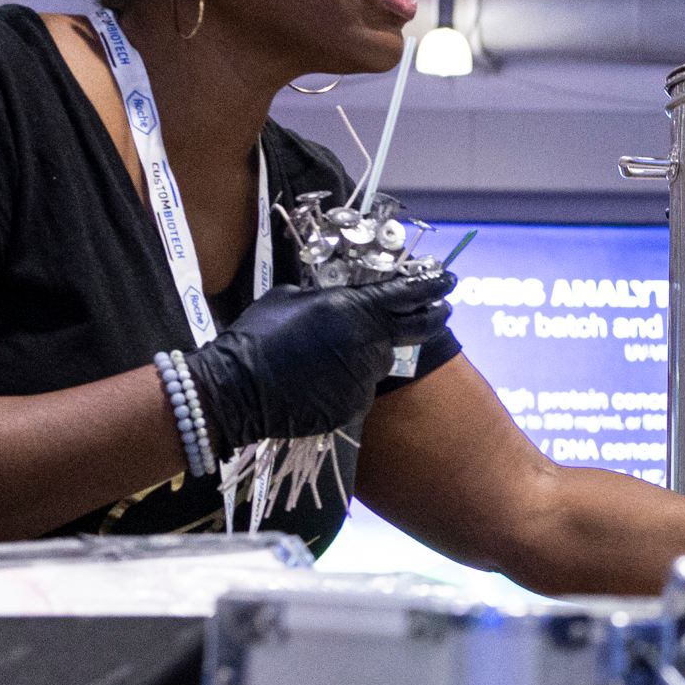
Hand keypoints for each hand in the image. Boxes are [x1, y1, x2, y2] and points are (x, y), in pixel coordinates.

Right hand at [184, 268, 454, 455]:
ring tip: (332, 356)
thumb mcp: (289, 298)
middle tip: (441, 311)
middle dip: (431, 317)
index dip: (433, 285)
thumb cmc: (257, 336)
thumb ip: (323, 297)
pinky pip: (360, 389)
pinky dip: (348, 383)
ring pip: (379, 362)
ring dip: (369, 356)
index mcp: (354, 309)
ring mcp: (365, 377)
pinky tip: (319, 381)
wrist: (236, 389)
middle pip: (415, 329)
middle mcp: (369, 343)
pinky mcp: (354, 405)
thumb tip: (334, 299)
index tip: (448, 278)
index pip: (409, 294)